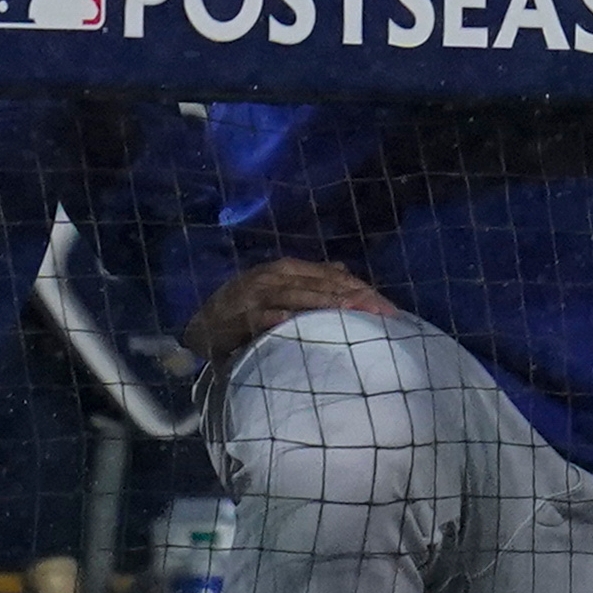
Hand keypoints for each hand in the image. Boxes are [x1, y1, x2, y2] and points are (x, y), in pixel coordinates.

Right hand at [182, 257, 394, 363]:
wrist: (202, 322)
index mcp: (289, 269)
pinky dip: (275, 319)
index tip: (390, 309)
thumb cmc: (247, 306)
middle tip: (384, 313)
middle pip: (322, 285)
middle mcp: (275, 277)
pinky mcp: (239, 317)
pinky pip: (261, 317)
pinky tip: (293, 323)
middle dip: (355, 298)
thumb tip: (343, 270)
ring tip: (352, 313)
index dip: (363, 291)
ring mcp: (256, 295)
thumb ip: (311, 279)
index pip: (334, 278)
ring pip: (297, 297)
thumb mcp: (280, 287)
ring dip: (325, 304)